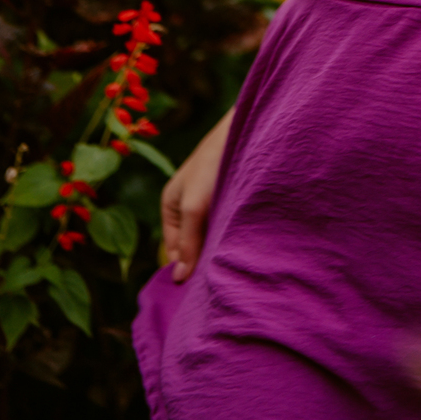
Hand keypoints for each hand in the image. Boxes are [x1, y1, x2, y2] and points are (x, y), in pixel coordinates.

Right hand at [161, 107, 233, 282]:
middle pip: (194, 244)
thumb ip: (188, 241)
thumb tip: (178, 279)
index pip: (174, 250)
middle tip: (220, 283)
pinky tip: (246, 247)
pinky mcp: (231, 197)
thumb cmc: (214, 163)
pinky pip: (228, 224)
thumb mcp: (194, 205)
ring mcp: (211, 201)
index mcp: (171, 206)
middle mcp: (189, 206)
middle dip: (204, 261)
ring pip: (213, 235)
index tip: (202, 291)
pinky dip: (234, 236)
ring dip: (221, 249)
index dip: (186, 269)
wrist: (248, 129)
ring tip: (234, 268)